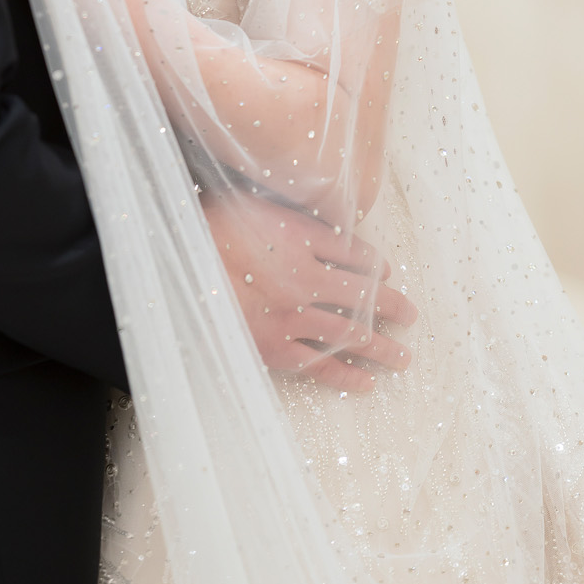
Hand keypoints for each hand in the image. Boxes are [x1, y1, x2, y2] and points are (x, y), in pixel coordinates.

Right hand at [202, 191, 416, 392]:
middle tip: (412, 318)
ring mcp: (293, 316)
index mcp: (300, 236)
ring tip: (403, 358)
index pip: (353, 251)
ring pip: (351, 333)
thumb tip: (307, 209)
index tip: (387, 271)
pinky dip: (346, 376)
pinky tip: (367, 383)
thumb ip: (280, 209)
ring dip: (382, 347)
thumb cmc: (201, 227)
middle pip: (363, 294)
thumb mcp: (245, 200)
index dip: (374, 263)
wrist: (171, 267)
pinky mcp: (276, 348)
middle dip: (392, 307)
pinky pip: (321, 365)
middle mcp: (306, 277)